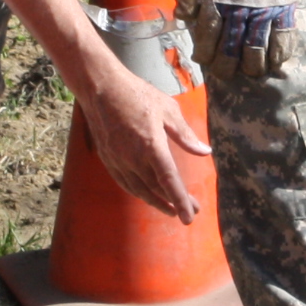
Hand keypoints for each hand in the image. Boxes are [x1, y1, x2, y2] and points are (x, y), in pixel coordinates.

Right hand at [79, 63, 208, 222]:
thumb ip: (185, 135)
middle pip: (156, 189)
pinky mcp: (108, 159)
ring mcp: (118, 160)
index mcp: (151, 146)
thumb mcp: (168, 110)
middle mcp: (133, 158)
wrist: (101, 88)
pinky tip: (147, 194)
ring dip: (156, 202)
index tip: (190, 216)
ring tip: (171, 209)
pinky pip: (125, 183)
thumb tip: (204, 152)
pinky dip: (139, 192)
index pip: (169, 180)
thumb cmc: (137, 94)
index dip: (181, 200)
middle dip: (175, 203)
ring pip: (139, 190)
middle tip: (191, 212)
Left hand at [178, 0, 305, 79]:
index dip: (205, 55)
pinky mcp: (284, 9)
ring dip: (252, 67)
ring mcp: (264, 10)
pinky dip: (279, 56)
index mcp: (215, 1)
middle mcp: (239, 10)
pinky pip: (284, 39)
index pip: (208, 39)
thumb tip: (183, 17)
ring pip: (257, 51)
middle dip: (226, 67)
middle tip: (225, 70)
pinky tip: (274, 63)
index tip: (205, 59)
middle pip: (231, 51)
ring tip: (250, 70)